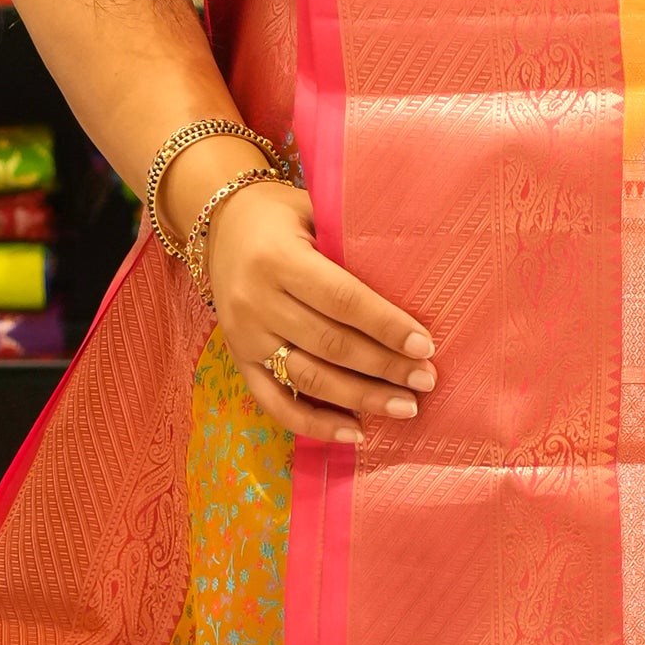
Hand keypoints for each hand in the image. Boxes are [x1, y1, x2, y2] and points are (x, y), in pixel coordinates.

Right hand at [201, 174, 435, 448]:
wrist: (216, 224)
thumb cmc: (281, 216)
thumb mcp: (311, 211)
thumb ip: (350, 241)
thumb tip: (416, 275)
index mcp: (278, 259)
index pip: (341, 299)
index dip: (385, 325)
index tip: (425, 345)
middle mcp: (256, 301)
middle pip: (330, 344)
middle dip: (384, 367)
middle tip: (427, 380)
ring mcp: (244, 336)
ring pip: (308, 378)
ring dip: (361, 399)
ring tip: (406, 407)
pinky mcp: (238, 361)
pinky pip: (276, 403)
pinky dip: (315, 424)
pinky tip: (355, 432)